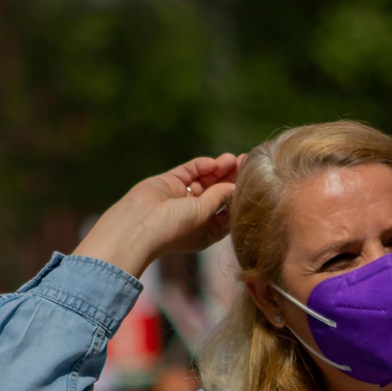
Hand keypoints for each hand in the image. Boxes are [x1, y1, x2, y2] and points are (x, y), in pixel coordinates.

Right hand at [74, 154, 238, 277]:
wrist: (138, 224)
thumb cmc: (175, 228)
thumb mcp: (204, 214)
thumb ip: (219, 197)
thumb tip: (234, 185)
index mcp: (205, 231)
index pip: (227, 212)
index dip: (239, 197)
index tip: (253, 183)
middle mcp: (194, 214)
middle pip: (218, 193)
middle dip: (232, 179)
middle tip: (247, 162)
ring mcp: (180, 197)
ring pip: (205, 180)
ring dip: (219, 170)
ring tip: (234, 159)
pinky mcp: (169, 182)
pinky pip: (189, 171)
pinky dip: (201, 166)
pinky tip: (213, 162)